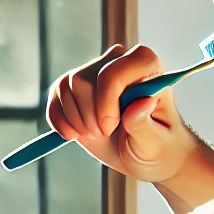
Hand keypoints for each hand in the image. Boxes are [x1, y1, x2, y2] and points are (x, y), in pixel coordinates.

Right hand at [48, 44, 200, 185]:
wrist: (144, 153)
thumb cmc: (158, 147)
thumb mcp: (154, 143)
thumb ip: (145, 124)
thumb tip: (143, 102)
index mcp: (147, 67)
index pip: (114, 71)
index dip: (105, 100)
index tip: (108, 128)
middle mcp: (120, 60)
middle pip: (84, 79)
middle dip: (88, 114)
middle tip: (103, 135)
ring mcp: (97, 70)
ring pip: (67, 86)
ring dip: (75, 119)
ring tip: (94, 135)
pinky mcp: (78, 86)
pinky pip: (56, 94)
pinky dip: (58, 119)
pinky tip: (72, 134)